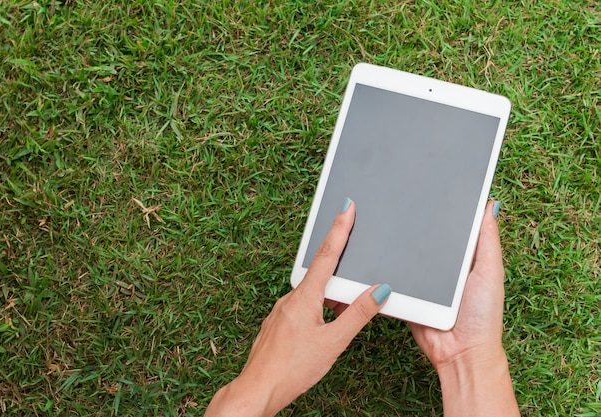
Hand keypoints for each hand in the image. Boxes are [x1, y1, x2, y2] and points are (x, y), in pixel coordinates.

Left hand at [205, 199, 391, 416]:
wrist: (257, 390)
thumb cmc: (292, 369)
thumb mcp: (334, 342)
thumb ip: (357, 314)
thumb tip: (379, 292)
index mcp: (304, 297)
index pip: (327, 255)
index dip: (339, 229)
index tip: (346, 207)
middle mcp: (290, 299)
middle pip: (321, 274)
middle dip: (340, 271)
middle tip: (355, 271)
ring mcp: (281, 312)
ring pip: (312, 294)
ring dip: (330, 297)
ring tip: (342, 316)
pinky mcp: (278, 324)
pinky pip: (302, 308)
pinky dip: (318, 310)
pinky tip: (323, 328)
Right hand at [410, 201, 519, 415]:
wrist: (459, 352)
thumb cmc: (482, 317)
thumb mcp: (489, 272)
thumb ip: (487, 241)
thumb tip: (490, 205)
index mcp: (466, 258)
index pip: (455, 227)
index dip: (448, 209)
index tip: (436, 186)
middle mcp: (445, 267)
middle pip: (428, 238)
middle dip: (419, 225)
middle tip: (405, 200)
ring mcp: (425, 281)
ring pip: (409, 256)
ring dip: (401, 247)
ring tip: (389, 223)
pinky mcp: (408, 294)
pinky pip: (396, 277)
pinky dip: (391, 269)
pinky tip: (381, 253)